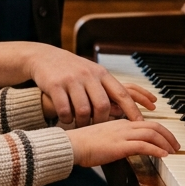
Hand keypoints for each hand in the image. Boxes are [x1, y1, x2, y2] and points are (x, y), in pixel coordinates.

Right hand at [28, 45, 145, 125]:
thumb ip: (105, 88)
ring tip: (80, 125)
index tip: (140, 122)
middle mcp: (88, 75)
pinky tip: (66, 119)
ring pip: (83, 110)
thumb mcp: (92, 73)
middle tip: (98, 129)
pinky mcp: (55, 85)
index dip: (133, 109)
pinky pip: (64, 109)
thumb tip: (122, 109)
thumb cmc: (72, 69)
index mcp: (101, 73)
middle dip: (101, 121)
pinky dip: (67, 118)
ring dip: (82, 122)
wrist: (44, 57)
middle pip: (102, 105)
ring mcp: (71, 80)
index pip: (122, 93)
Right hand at [65, 119, 176, 166]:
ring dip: (166, 142)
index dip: (160, 131)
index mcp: (120, 123)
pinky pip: (143, 145)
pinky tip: (163, 156)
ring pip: (151, 133)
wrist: (71, 145)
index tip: (167, 141)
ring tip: (173, 152)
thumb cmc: (83, 145)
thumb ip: (117, 140)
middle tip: (176, 146)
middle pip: (153, 125)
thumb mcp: (104, 139)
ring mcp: (121, 135)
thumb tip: (127, 149)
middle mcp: (123, 126)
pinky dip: (156, 150)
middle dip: (168, 136)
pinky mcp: (119, 145)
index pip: (146, 123)